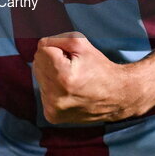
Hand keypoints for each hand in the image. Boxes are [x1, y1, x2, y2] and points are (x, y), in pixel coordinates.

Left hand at [32, 33, 148, 123]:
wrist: (116, 97)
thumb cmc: (99, 68)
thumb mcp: (81, 44)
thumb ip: (56, 39)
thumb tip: (39, 48)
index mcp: (63, 77)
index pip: (42, 49)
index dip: (58, 48)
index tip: (72, 57)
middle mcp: (56, 97)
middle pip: (38, 63)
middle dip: (52, 60)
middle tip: (72, 68)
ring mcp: (52, 109)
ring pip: (39, 77)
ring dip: (52, 74)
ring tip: (71, 80)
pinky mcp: (52, 116)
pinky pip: (42, 92)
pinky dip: (53, 88)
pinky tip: (67, 91)